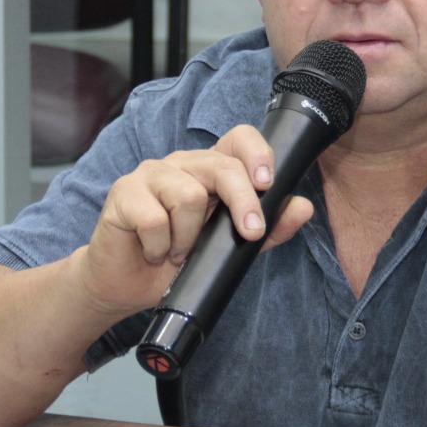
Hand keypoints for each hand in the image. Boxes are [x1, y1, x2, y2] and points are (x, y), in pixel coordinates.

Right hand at [73, 125, 314, 319]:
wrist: (125, 286)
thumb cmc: (176, 262)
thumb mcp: (229, 251)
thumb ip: (267, 231)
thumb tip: (303, 208)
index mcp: (209, 170)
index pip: (237, 140)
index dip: (257, 153)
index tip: (267, 184)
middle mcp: (181, 165)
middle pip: (220, 166)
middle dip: (241, 201)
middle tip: (250, 232)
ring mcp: (150, 175)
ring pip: (188, 195)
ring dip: (189, 238)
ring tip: (179, 253)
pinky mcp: (123, 193)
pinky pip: (153, 218)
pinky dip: (160, 246)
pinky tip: (155, 252)